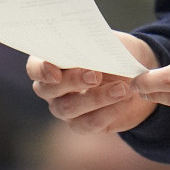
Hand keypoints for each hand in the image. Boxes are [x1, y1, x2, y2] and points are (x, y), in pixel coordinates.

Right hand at [26, 32, 159, 132]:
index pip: (34, 67)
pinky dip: (109, 111)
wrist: (135, 75)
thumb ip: (92, 44)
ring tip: (122, 88)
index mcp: (51, 62)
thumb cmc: (113, 53)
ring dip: (97, 98)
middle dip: (73, 82)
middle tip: (96, 75)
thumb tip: (88, 44)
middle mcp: (52, 88)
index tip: (57, 72)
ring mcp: (64, 109)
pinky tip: (126, 100)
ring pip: (70, 108)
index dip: (41, 71)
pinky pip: (89, 123)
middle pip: (49, 90)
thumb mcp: (106, 43)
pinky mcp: (81, 125)